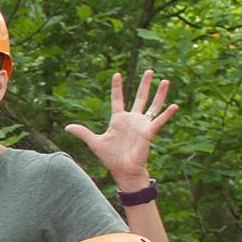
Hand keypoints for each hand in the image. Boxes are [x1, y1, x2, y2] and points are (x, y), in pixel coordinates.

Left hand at [64, 70, 177, 189]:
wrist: (122, 171)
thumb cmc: (111, 158)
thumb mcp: (95, 143)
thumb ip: (83, 133)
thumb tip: (67, 127)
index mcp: (119, 120)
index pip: (118, 99)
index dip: (117, 87)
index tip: (117, 74)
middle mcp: (132, 119)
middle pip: (139, 97)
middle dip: (144, 84)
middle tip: (149, 70)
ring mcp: (141, 125)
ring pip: (153, 105)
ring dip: (159, 94)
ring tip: (165, 80)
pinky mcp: (148, 132)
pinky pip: (159, 121)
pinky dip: (166, 114)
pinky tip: (174, 106)